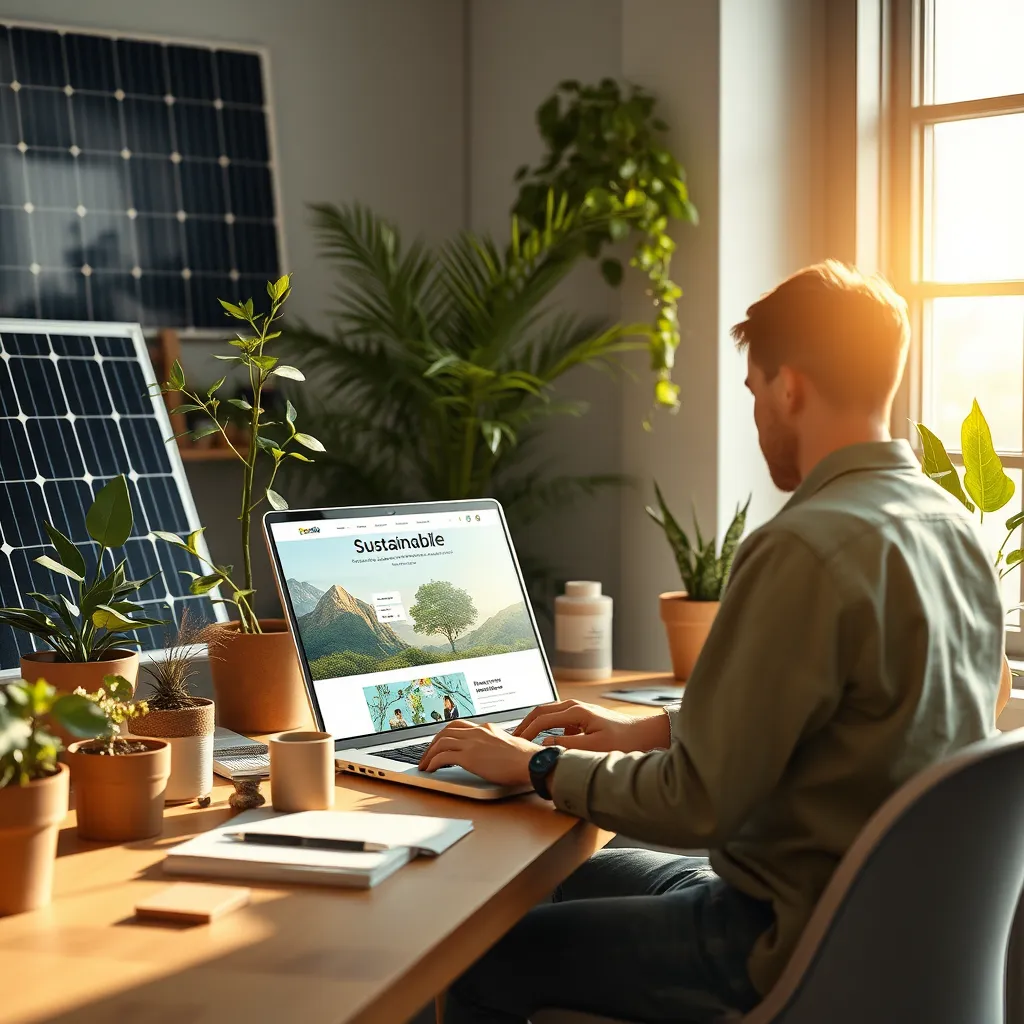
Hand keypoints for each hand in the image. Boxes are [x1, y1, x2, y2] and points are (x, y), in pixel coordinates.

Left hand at [418, 721, 540, 784]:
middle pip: (446, 731)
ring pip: (441, 742)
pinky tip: (430, 770)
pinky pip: (443, 757)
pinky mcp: (469, 757)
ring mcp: (472, 743)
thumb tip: (493, 754)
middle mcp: (477, 732)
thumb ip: (497, 745)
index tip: (440, 743)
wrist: (531, 763)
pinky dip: (433, 762)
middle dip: (433, 742)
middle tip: (427, 754)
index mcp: (486, 729)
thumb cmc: (526, 759)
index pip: (459, 725)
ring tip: (424, 765)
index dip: (446, 734)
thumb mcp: (509, 745)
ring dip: (429, 754)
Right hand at [514, 699, 670, 752]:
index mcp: (575, 711)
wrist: (643, 734)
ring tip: (525, 740)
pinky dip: (547, 727)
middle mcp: (575, 706)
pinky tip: (547, 741)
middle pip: (541, 710)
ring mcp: (578, 709)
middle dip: (525, 724)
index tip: (515, 742)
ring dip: (535, 725)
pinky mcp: (582, 716)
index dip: (526, 730)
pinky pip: (558, 719)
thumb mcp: (594, 746)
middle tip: (513, 738)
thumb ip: (567, 745)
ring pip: (548, 713)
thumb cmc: (623, 740)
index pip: (541, 718)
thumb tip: (545, 743)